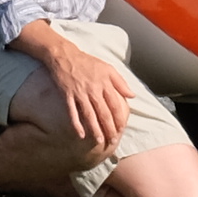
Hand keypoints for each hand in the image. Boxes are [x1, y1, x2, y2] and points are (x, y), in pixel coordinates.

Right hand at [50, 34, 138, 150]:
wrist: (65, 55)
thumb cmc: (88, 62)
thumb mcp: (107, 68)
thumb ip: (121, 82)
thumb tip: (132, 95)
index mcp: (104, 83)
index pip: (115, 105)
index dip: (119, 118)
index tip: (121, 129)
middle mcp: (93, 89)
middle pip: (103, 112)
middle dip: (109, 128)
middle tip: (113, 141)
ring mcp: (79, 93)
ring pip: (89, 115)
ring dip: (95, 129)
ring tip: (100, 141)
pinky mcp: (67, 95)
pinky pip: (72, 112)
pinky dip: (76, 124)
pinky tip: (81, 135)